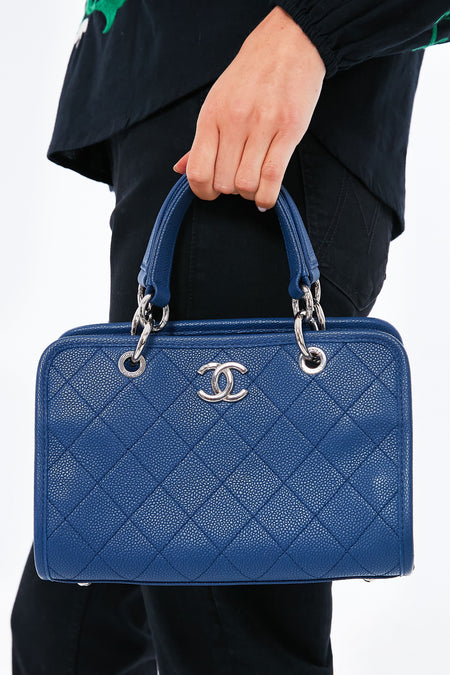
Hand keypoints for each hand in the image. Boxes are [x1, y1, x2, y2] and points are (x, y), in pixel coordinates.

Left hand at [173, 6, 324, 210]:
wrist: (288, 44)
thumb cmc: (251, 76)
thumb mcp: (217, 102)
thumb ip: (201, 140)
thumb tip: (179, 169)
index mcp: (211, 116)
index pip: (197, 170)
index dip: (202, 191)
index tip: (211, 192)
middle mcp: (234, 122)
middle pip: (224, 182)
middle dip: (230, 191)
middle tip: (237, 180)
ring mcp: (263, 126)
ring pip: (246, 184)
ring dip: (249, 193)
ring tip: (253, 184)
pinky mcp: (289, 131)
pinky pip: (273, 177)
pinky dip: (267, 197)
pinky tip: (266, 198)